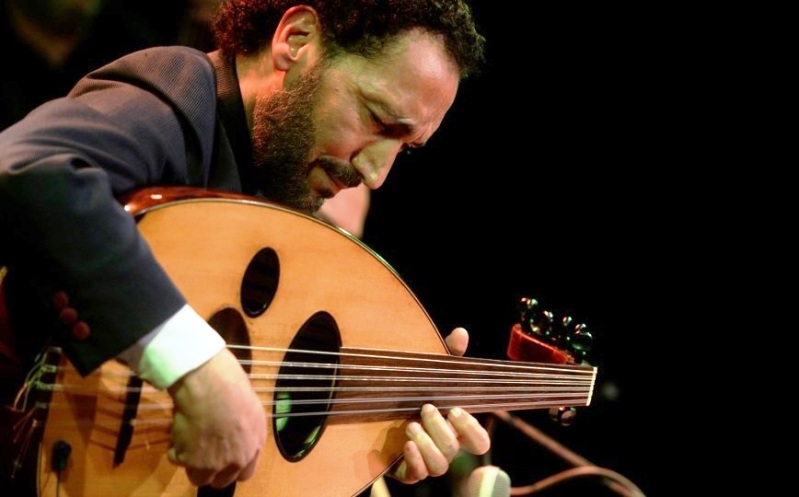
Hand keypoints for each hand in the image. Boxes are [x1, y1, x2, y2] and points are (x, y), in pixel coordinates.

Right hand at [167, 348, 265, 487]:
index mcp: (255, 445)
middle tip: (201, 450)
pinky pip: (177, 462)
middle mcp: (238, 459)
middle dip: (211, 468)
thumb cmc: (230, 385)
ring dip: (191, 461)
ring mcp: (216, 464)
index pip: (245, 473)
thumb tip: (234, 433)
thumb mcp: (249, 408)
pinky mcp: (193, 463)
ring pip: (199, 477)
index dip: (231, 466)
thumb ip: (244, 430)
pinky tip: (178, 432)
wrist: (210, 383)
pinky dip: (174, 450)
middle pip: (222, 480)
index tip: (221, 458)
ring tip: (188, 439)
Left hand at [388, 327, 490, 483]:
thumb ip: (447, 355)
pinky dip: (414, 461)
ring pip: (439, 466)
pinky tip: (405, 445)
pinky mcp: (407, 469)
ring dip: (427, 445)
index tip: (455, 409)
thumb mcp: (431, 371)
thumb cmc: (412, 390)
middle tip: (426, 407)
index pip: (479, 441)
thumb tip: (461, 333)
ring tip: (410, 425)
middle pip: (455, 449)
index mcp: (455, 428)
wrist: (375, 409)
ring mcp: (426, 460)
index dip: (471, 429)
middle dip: (441, 429)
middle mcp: (444, 447)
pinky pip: (417, 475)